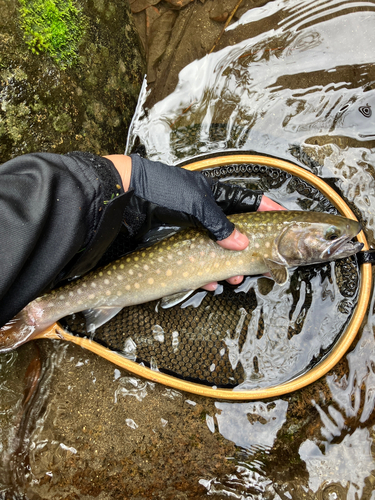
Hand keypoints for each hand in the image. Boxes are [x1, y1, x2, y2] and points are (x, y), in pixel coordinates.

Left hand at [105, 155, 285, 289]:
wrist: (120, 201)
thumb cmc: (158, 191)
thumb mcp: (194, 202)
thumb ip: (220, 223)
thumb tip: (242, 244)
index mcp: (212, 195)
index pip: (247, 201)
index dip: (266, 210)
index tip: (283, 221)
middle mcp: (204, 213)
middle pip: (234, 233)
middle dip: (247, 250)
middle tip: (258, 264)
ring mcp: (189, 230)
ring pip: (216, 251)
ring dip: (226, 266)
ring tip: (233, 278)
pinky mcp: (174, 245)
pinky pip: (195, 263)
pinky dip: (203, 275)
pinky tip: (207, 284)